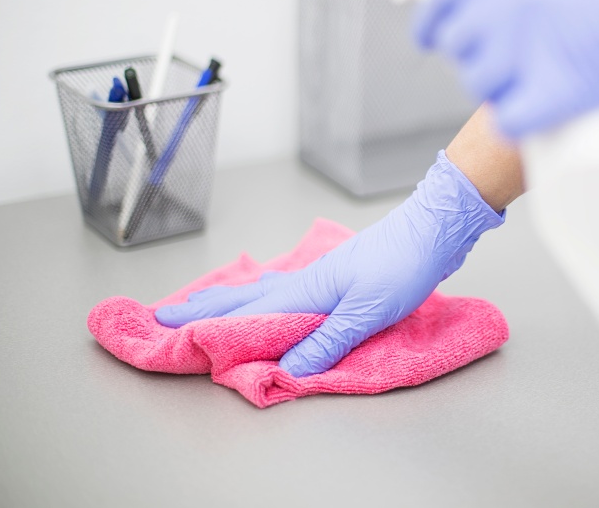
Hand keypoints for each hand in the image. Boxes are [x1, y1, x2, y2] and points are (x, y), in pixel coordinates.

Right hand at [154, 151, 503, 376]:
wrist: (432, 229)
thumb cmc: (403, 265)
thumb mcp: (367, 311)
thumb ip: (328, 341)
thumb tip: (286, 370)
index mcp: (306, 290)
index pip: (247, 315)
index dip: (208, 327)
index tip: (169, 329)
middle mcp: (305, 281)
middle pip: (245, 299)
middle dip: (205, 310)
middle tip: (165, 314)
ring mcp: (321, 277)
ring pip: (263, 292)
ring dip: (231, 302)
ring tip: (203, 306)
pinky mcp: (338, 277)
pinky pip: (286, 290)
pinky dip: (264, 296)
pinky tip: (267, 295)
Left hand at [415, 0, 598, 137]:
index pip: (444, 4)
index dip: (443, 29)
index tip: (442, 41)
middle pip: (465, 51)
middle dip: (491, 59)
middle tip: (528, 63)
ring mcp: (529, 44)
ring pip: (486, 89)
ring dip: (514, 92)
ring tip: (555, 83)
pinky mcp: (561, 88)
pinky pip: (513, 121)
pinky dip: (527, 123)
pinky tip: (549, 113)